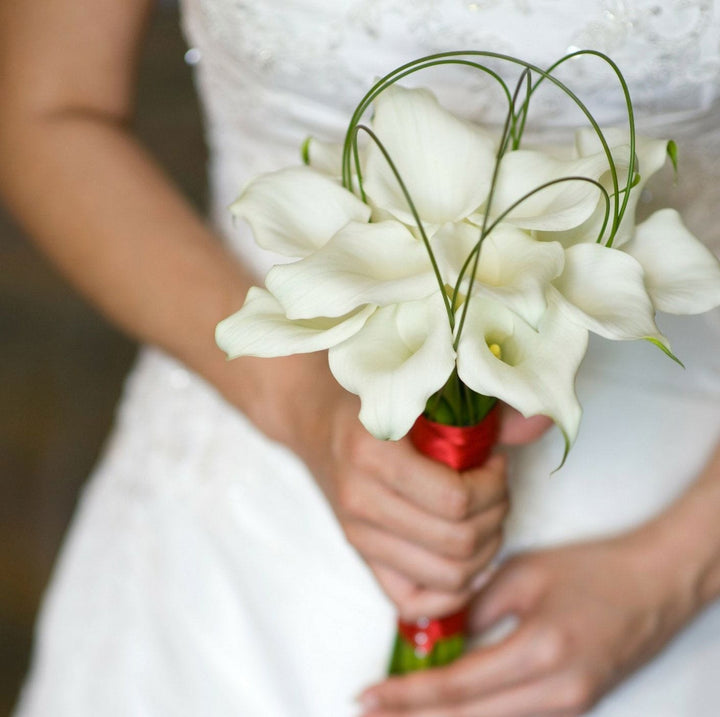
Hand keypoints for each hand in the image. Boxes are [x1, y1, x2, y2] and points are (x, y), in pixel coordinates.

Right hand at [302, 392, 509, 619]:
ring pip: (448, 576)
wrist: (315, 422)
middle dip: (495, 514)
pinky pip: (417, 603)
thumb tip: (542, 422)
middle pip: (459, 541)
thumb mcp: (421, 388)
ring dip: (484, 549)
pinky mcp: (360, 557)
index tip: (493, 461)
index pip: (456, 500)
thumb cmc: (375, 401)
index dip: (493, 485)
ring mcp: (357, 535)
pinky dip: (455, 590)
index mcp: (372, 453)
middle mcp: (359, 500)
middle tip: (495, 487)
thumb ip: (484, 406)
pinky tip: (465, 553)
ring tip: (483, 514)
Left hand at [359, 529, 697, 715]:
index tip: (367, 695)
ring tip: (398, 714)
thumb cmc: (591, 570)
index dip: (406, 694)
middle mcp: (555, 695)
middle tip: (367, 713)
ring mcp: (568, 709)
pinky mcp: (574, 708)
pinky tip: (446, 710)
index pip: (456, 687)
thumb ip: (477, 607)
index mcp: (540, 654)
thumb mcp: (525, 574)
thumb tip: (439, 634)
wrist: (654, 585)